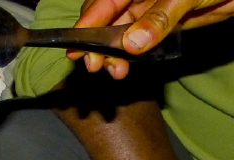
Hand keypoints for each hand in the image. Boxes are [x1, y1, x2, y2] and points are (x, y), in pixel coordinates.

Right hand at [69, 0, 233, 77]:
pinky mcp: (163, 28)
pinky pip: (140, 44)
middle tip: (97, 67)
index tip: (77, 49)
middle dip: (98, 46)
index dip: (87, 26)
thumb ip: (159, 18)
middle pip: (106, 23)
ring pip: (121, 37)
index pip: (102, 4)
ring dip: (113, 56)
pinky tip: (127, 67)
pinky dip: (131, 58)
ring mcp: (150, 14)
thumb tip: (131, 44)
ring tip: (117, 72)